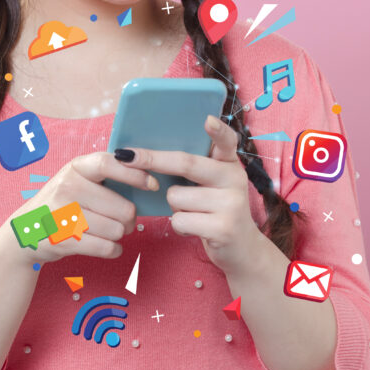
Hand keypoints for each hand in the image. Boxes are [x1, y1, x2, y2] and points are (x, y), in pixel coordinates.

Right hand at [6, 151, 159, 265]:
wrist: (25, 232)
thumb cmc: (61, 204)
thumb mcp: (75, 179)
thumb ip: (103, 175)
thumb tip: (147, 176)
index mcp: (75, 168)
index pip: (108, 164)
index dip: (135, 174)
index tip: (153, 185)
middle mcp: (67, 187)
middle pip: (122, 207)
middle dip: (130, 219)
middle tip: (125, 221)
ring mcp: (63, 214)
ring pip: (116, 230)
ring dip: (119, 235)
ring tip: (109, 232)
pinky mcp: (63, 240)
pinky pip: (106, 248)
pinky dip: (113, 250)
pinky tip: (108, 246)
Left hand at [116, 115, 264, 274]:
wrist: (243, 249)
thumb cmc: (216, 210)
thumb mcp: (213, 185)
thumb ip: (195, 168)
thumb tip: (147, 156)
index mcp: (229, 163)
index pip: (227, 141)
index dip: (218, 130)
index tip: (207, 120)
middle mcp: (234, 179)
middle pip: (186, 163)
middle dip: (152, 160)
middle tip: (126, 156)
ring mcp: (231, 204)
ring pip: (176, 196)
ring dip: (173, 206)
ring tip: (193, 213)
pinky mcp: (223, 228)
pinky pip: (179, 220)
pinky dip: (179, 226)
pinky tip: (195, 228)